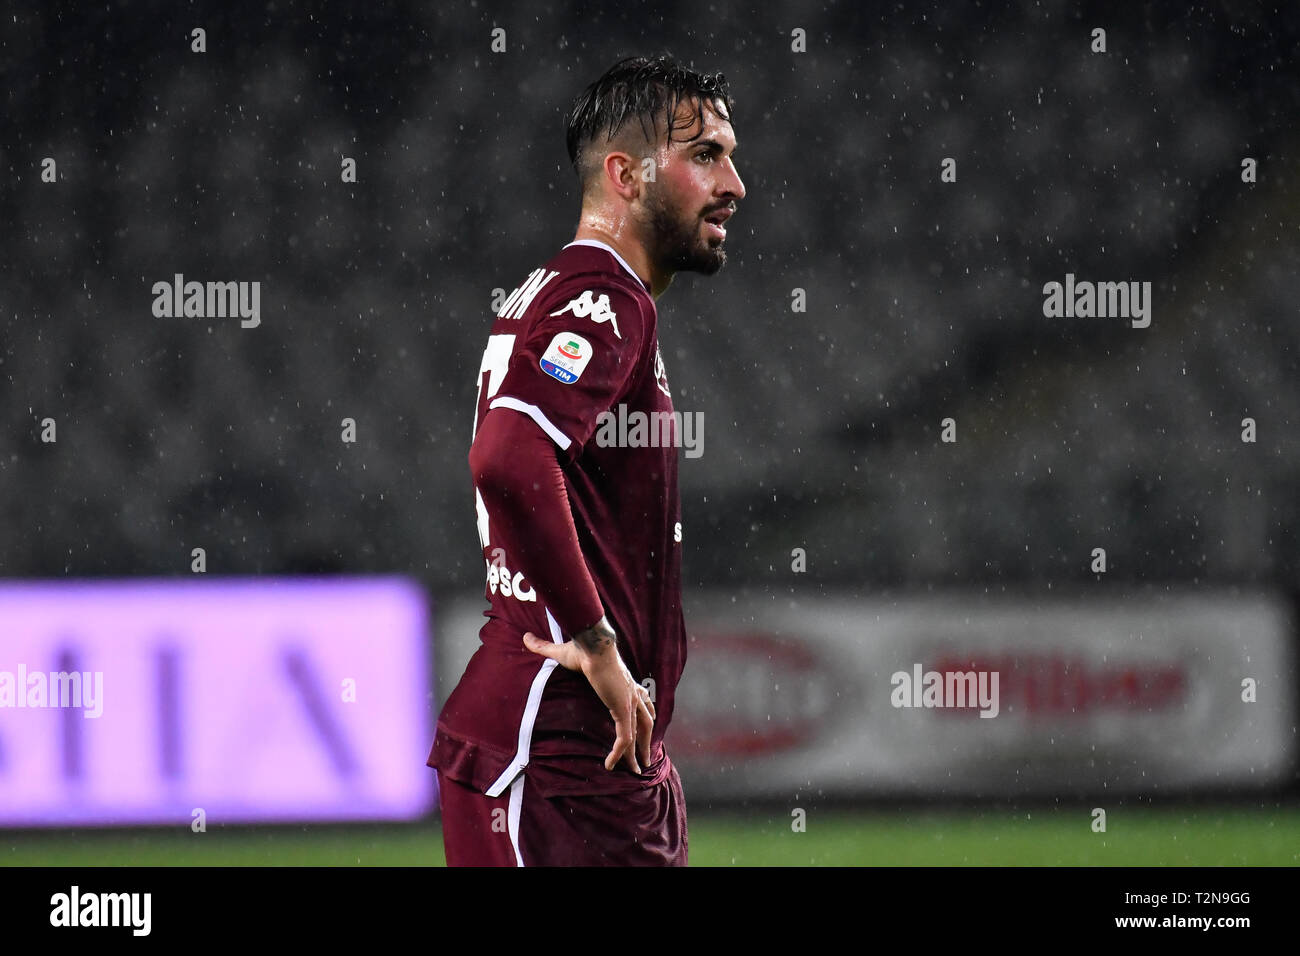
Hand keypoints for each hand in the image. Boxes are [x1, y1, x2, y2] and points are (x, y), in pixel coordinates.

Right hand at [523, 619, 654, 772]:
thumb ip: (545, 647)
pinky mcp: (622, 710)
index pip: (642, 699)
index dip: (646, 712)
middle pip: (645, 722)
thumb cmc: (581, 647)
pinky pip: (623, 738)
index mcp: (626, 681)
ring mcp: (629, 703)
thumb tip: (526, 637)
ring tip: (636, 771)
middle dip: (645, 742)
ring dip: (636, 754)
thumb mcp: (562, 651)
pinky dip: (617, 753)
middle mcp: (632, 694)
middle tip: (644, 760)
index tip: (649, 723)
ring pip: (637, 734)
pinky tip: (609, 766)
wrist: (592, 645)